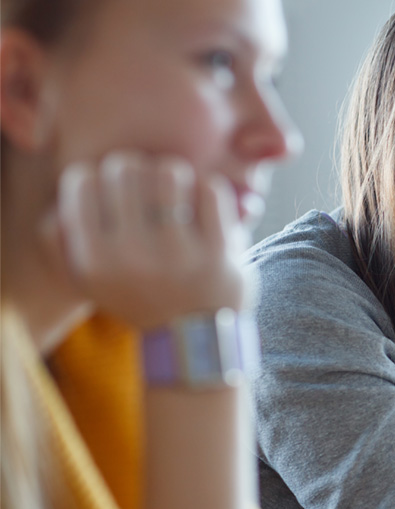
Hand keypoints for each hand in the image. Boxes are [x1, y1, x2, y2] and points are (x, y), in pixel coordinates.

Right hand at [53, 152, 245, 329]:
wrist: (192, 340)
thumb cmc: (138, 296)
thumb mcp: (86, 279)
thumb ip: (60, 239)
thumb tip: (67, 192)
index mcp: (94, 259)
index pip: (82, 180)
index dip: (97, 173)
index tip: (111, 186)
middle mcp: (133, 255)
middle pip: (124, 168)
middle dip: (134, 167)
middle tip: (144, 184)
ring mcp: (180, 253)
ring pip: (169, 172)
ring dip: (171, 173)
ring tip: (173, 188)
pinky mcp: (220, 251)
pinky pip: (211, 189)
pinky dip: (206, 186)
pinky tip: (200, 201)